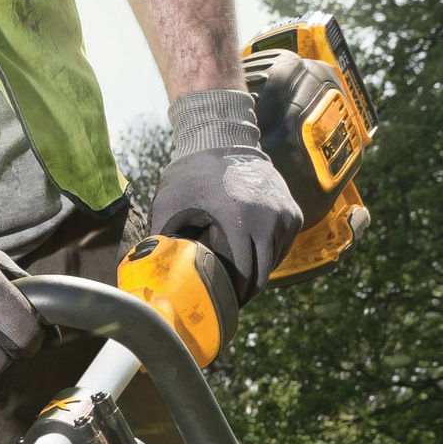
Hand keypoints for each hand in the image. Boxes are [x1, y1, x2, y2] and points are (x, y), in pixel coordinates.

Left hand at [151, 88, 302, 299]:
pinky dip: (270, 257)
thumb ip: (161, 239)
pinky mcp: (294, 211)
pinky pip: (284, 247)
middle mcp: (270, 219)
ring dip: (258, 274)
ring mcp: (285, 215)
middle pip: (262, 275)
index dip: (232, 297)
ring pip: (274, 263)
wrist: (224, 138)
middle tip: (228, 300)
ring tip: (238, 280)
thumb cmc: (192, 173)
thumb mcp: (169, 205)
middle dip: (245, 292)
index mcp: (241, 222)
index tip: (220, 306)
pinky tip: (251, 259)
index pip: (244, 277)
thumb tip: (148, 274)